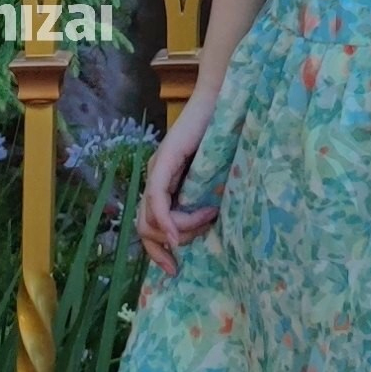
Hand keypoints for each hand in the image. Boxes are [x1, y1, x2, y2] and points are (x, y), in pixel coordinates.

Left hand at [137, 87, 223, 271]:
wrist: (222, 101)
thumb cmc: (225, 137)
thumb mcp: (212, 182)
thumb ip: (204, 202)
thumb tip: (207, 232)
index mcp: (164, 185)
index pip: (147, 229)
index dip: (156, 254)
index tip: (175, 270)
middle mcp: (154, 179)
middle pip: (145, 230)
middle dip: (170, 246)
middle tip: (204, 232)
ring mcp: (156, 170)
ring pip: (151, 221)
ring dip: (182, 229)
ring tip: (210, 212)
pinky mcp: (164, 162)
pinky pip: (157, 202)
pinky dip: (166, 223)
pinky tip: (179, 233)